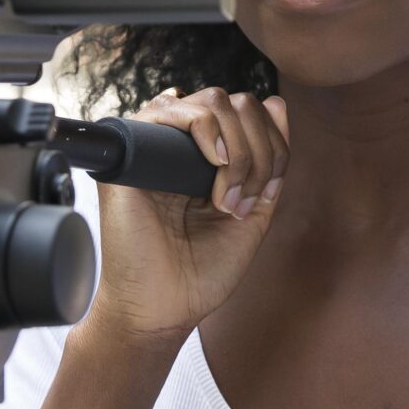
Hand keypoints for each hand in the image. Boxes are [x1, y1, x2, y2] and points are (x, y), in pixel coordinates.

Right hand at [83, 87, 289, 348]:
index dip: (274, 144)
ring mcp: (156, 144)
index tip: (264, 194)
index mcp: (209, 157)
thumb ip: (270, 164)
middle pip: (237, 102)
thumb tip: (277, 104)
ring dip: (238, 148)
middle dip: (259, 150)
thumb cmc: (202, 271)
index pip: (252, 113)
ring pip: (212, 100)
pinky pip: (170, 107)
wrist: (163, 307)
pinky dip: (206, 129)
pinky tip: (213, 166)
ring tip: (225, 197)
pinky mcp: (131, 150)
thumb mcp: (254, 212)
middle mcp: (182, 145)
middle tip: (243, 201)